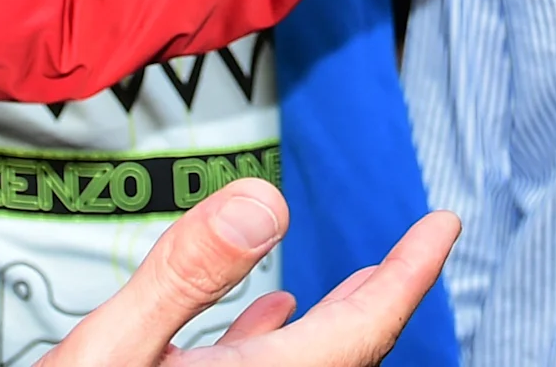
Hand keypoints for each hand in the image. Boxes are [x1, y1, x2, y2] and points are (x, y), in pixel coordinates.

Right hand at [42, 178, 456, 364]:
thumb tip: (267, 203)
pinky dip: (278, 343)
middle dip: (385, 297)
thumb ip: (186, 277)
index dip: (410, 275)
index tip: (444, 225)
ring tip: (365, 282)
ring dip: (338, 322)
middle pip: (347, 355)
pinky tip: (270, 315)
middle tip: (425, 243)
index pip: (360, 332)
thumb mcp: (111, 349)